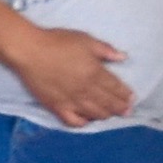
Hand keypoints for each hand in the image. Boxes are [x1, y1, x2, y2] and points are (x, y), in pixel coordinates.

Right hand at [9, 26, 133, 127]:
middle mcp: (86, 90)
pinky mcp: (57, 107)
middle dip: (120, 107)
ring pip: (94, 113)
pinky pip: (74, 121)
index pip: (115, 87)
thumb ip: (105, 50)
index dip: (125, 94)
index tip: (132, 98)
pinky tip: (87, 120)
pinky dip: (83, 123)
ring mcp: (72, 101)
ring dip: (106, 115)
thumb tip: (123, 58)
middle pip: (108, 103)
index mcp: (95, 73)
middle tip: (127, 111)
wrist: (30, 51)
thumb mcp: (85, 40)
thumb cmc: (58, 42)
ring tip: (112, 116)